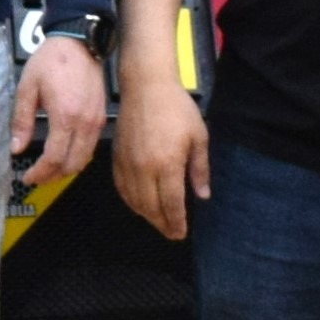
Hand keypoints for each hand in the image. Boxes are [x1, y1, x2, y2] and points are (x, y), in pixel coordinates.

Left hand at [9, 33, 109, 185]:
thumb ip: (22, 120)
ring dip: (66, 169)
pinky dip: (77, 158)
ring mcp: (96, 121)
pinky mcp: (101, 118)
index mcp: (65, 116)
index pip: (54, 158)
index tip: (28, 177)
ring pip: (84, 159)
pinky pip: (91, 147)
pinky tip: (64, 155)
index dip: (40, 173)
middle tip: (37, 177)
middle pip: (72, 165)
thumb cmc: (52, 61)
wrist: (79, 42)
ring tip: (48, 169)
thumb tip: (16, 148)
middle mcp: (84, 123)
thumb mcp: (28, 87)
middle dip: (52, 176)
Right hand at [114, 73, 206, 240]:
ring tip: (158, 222)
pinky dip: (130, 201)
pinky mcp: (117, 157)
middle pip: (151, 207)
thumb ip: (199, 168)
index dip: (176, 221)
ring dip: (146, 216)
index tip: (181, 233)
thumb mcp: (198, 136)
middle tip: (171, 234)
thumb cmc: (177, 108)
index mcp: (167, 164)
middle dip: (162, 224)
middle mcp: (145, 169)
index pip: (171, 203)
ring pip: (134, 201)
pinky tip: (139, 205)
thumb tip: (202, 195)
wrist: (146, 86)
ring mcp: (128, 164)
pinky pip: (121, 188)